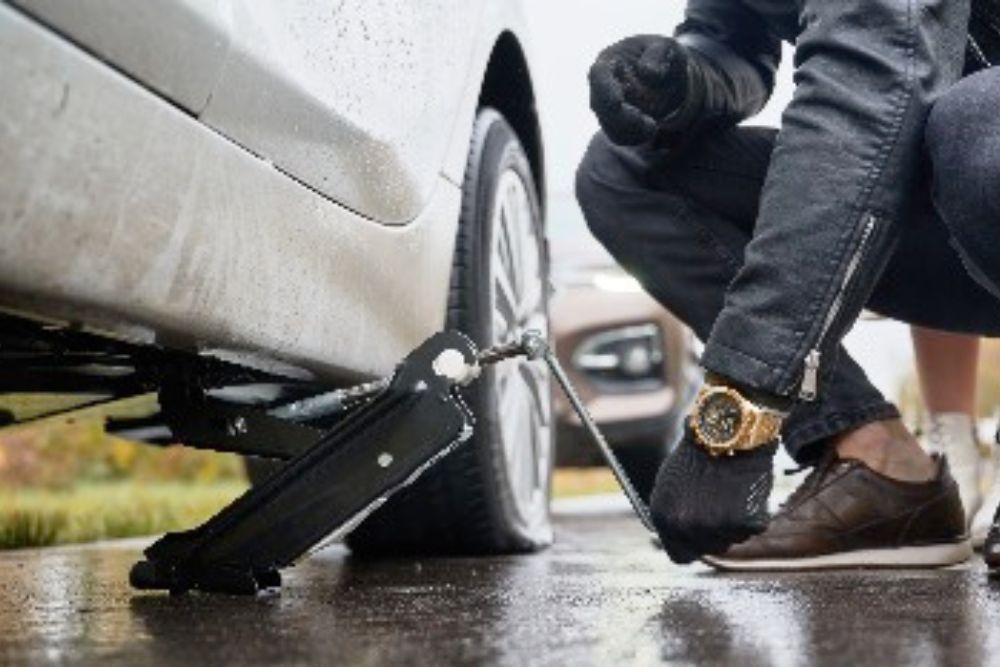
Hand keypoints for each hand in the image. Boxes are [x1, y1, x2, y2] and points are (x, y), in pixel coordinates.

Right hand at [588, 35, 689, 145]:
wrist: (668, 75)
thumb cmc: (663, 56)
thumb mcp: (668, 47)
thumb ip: (658, 54)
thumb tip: (648, 72)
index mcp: (610, 60)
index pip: (598, 74)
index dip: (605, 89)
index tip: (617, 103)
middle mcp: (601, 84)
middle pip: (600, 106)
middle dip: (623, 119)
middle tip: (649, 124)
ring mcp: (605, 106)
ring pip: (609, 125)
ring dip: (632, 131)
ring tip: (653, 126)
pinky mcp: (614, 123)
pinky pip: (619, 137)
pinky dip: (635, 138)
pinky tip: (651, 130)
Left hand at [649, 427, 775, 563]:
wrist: (727, 431)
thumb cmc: (699, 454)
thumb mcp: (671, 484)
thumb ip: (673, 515)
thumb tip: (680, 536)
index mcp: (663, 518)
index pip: (680, 555)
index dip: (692, 545)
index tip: (702, 534)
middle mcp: (686, 527)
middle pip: (708, 550)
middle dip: (715, 532)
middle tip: (720, 502)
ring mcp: (715, 527)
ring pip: (731, 539)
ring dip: (733, 522)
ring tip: (730, 492)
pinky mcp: (744, 523)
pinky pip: (751, 529)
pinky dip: (752, 513)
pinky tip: (744, 490)